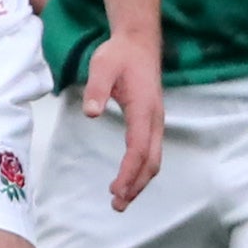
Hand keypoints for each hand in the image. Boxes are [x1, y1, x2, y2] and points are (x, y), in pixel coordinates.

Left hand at [76, 28, 164, 209]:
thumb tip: (91, 113)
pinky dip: (142, 169)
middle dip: (137, 185)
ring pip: (154, 159)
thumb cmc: (118, 55)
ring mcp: (156, 121)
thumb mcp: (101, 66)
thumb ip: (96, 89)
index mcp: (144, 109)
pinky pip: (151, 151)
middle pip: (151, 161)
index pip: (139, 149)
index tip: (116, 190)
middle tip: (118, 205)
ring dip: (140, 181)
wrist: (138, 42)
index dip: (129, 172)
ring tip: (122, 200)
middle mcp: (155, 119)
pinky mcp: (152, 120)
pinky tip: (129, 178)